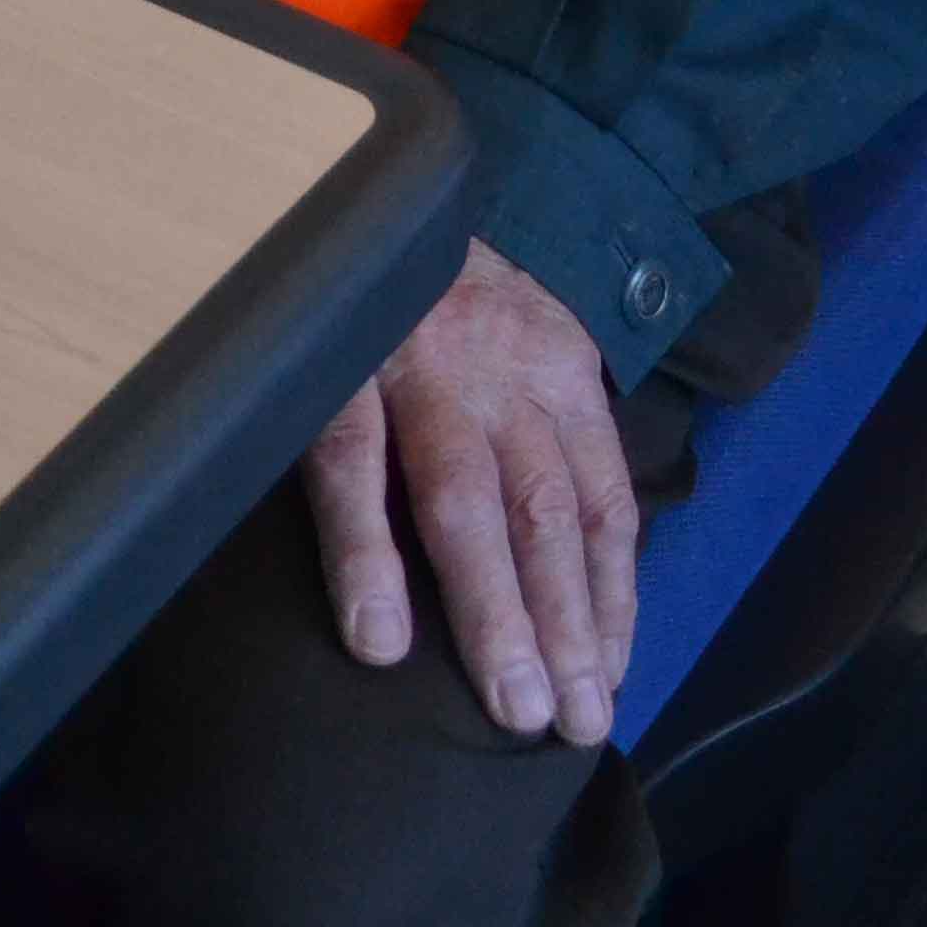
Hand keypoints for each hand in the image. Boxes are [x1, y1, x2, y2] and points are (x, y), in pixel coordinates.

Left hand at [300, 239, 638, 744]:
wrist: (440, 210)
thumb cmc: (359, 322)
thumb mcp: (312, 360)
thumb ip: (313, 446)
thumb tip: (321, 586)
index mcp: (350, 358)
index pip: (351, 453)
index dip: (363, 551)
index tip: (377, 645)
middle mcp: (439, 362)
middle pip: (467, 494)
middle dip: (497, 612)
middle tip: (520, 716)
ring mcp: (518, 367)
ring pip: (550, 501)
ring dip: (572, 616)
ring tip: (582, 714)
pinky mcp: (576, 373)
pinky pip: (606, 488)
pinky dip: (614, 581)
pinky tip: (613, 655)